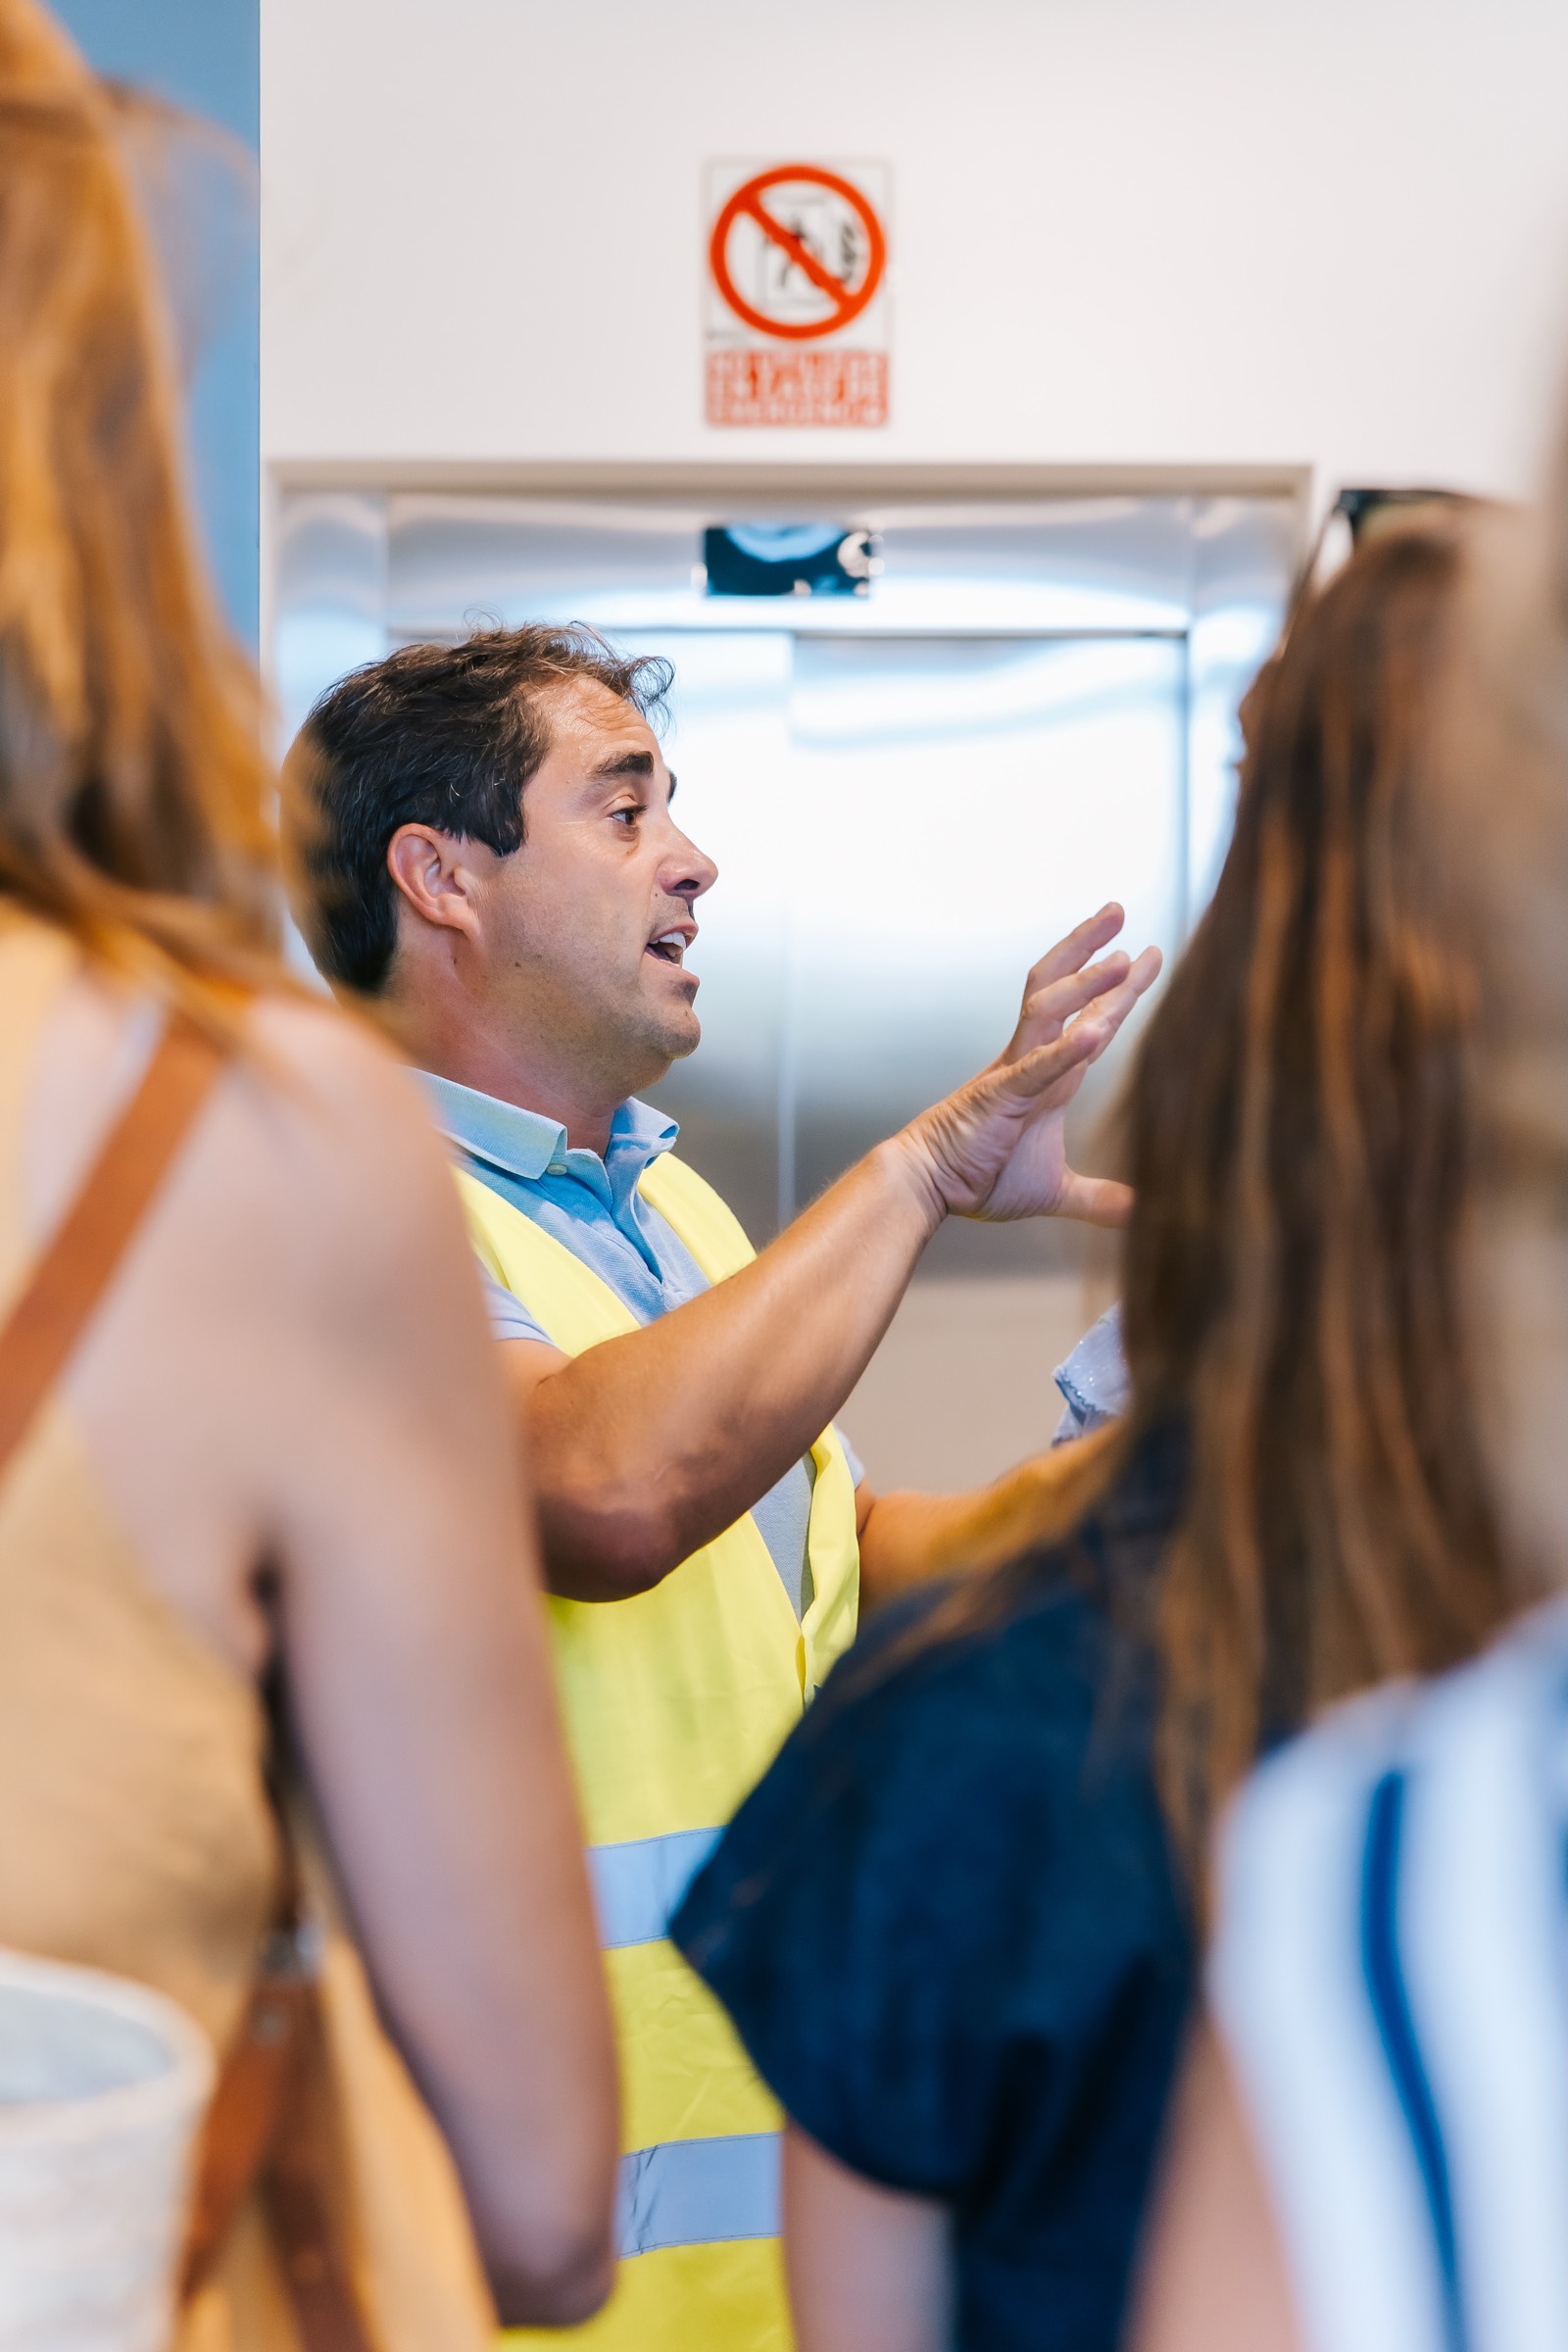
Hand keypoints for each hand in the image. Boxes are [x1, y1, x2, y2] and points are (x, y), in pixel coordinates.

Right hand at [896, 904, 1161, 1225]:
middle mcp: (1031, 1061)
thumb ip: (1096, 1199)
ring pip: (1048, 1011)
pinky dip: (1063, 1052)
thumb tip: (1140, 1212)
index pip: (1090, 1019)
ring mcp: (1014, 1073)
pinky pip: (1035, 1069)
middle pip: (1062, 989)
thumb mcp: (1052, 1190)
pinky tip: (1093, 1034)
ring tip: (1125, 958)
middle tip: (1120, 910)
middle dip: (1093, 950)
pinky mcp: (1000, 1097)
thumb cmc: (979, 1179)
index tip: (1149, 955)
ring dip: (1087, 984)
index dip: (1119, 989)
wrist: (928, 1187)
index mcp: (1048, 1077)